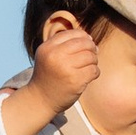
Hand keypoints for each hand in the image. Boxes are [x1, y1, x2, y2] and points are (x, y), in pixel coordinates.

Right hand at [17, 14, 100, 130]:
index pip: (73, 34)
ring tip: (89, 67)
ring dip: (94, 61)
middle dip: (91, 48)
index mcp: (48, 47)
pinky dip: (95, 72)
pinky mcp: (75, 81)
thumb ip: (63, 44)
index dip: (84, 37)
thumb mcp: (48, 56)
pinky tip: (89, 76)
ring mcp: (65, 69)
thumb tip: (89, 38)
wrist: (40, 100)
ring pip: (90, 56)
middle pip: (84, 43)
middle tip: (92, 55)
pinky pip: (94, 70)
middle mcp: (55, 56)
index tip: (87, 44)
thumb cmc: (48, 76)